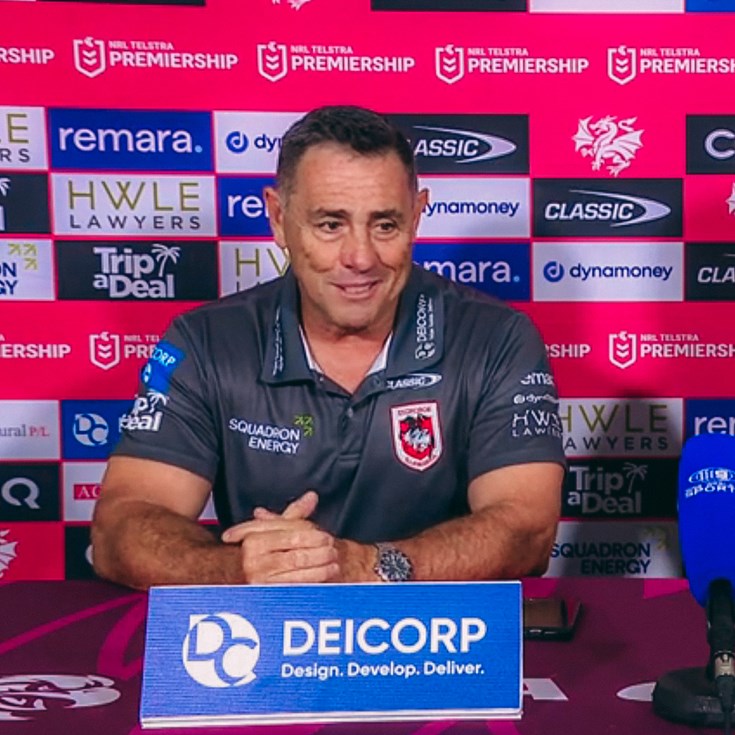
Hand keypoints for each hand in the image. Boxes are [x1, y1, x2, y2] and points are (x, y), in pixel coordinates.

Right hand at [221, 491, 339, 583]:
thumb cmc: (264, 552)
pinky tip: (327, 574)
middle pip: (295, 550)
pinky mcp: (268, 595)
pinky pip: (297, 584)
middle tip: (332, 547)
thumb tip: (311, 497)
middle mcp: (253, 559)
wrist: (243, 581)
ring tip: (333, 560)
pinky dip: (316, 578)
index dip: (312, 534)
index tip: (325, 535)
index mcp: (253, 539)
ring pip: (298, 567)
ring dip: (321, 564)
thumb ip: (294, 514)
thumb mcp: (275, 530)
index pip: (290, 532)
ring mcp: (259, 578)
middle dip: (319, 549)